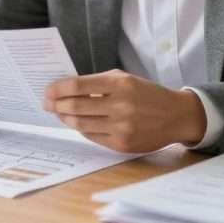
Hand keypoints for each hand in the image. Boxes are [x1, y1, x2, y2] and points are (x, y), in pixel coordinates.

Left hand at [43, 69, 207, 152]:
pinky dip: (81, 128)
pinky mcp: (122, 144)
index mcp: (120, 84)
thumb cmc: (147, 94)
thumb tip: (66, 89)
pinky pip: (92, 136)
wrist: (175, 116)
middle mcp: (120, 105)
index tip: (48, 90)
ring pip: (81, 123)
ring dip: (65, 118)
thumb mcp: (125, 79)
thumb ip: (98, 83)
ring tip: (59, 112)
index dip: (58, 88)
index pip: (78, 86)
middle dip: (56, 104)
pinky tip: (76, 122)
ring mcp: (121, 127)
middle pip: (76, 106)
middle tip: (47, 103)